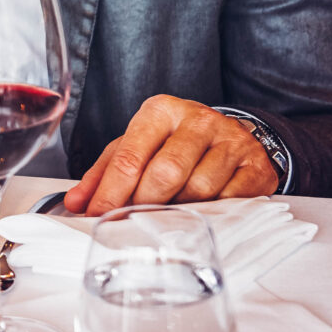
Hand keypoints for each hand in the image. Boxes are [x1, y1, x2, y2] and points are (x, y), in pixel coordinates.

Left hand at [64, 95, 279, 215]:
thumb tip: (75, 202)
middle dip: (144, 202)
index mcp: (160, 111)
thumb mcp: (136, 147)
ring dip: (178, 208)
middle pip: (165, 172)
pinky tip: (201, 212)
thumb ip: (104, 173)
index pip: (130, 155)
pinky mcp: (255, 165)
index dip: (110, 192)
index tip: (97, 216)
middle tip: (132, 220)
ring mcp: (230, 140)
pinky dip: (211, 212)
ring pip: (198, 188)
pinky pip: (230, 199)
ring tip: (168, 212)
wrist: (233, 136)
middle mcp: (197, 119)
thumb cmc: (174, 143)